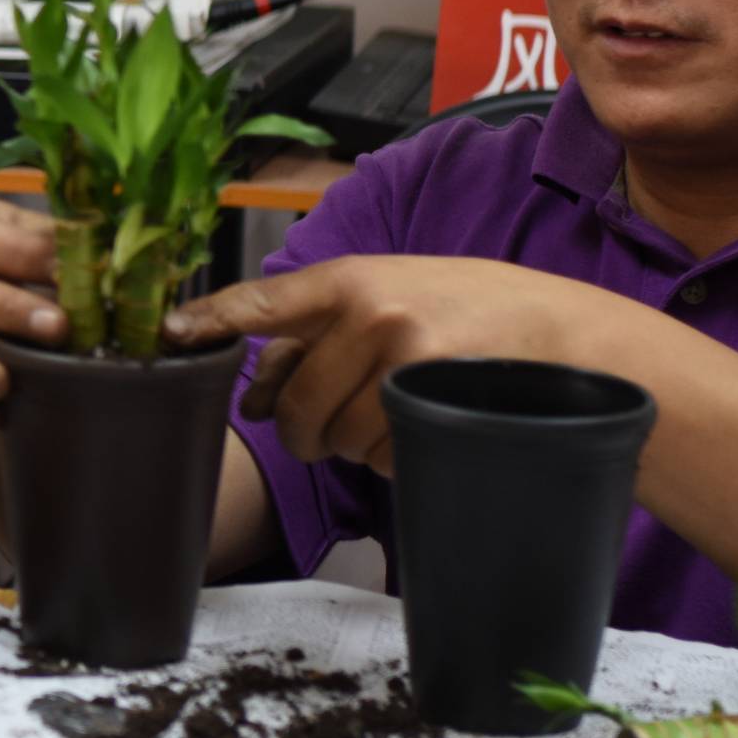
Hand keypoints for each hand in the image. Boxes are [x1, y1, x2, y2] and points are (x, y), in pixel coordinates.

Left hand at [175, 256, 603, 472]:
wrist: (564, 331)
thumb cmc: (471, 311)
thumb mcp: (395, 292)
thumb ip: (325, 327)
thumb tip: (257, 387)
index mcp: (351, 279)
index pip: (264, 302)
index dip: (212, 320)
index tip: (173, 332)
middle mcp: (371, 315)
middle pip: (298, 405)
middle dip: (304, 431)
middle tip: (323, 430)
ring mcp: (403, 361)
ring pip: (339, 438)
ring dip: (354, 445)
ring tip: (392, 412)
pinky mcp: (433, 405)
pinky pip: (383, 458)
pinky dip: (394, 457)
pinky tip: (421, 426)